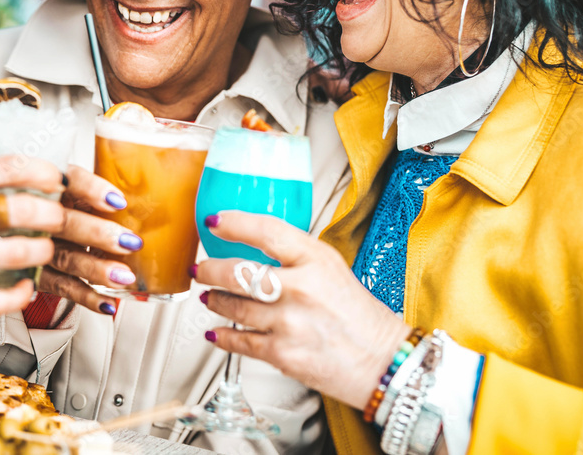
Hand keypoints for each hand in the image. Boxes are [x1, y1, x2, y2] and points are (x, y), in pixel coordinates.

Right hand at [0, 150, 66, 332]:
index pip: (5, 167)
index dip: (44, 170)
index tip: (60, 176)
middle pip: (20, 211)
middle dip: (54, 213)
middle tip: (63, 214)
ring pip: (13, 254)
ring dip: (41, 251)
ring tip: (46, 247)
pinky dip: (15, 297)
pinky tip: (26, 287)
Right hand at [36, 164, 142, 315]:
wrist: (11, 223)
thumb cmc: (51, 200)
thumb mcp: (64, 181)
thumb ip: (90, 183)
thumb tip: (130, 183)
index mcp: (51, 184)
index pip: (69, 180)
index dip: (92, 189)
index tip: (118, 201)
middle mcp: (39, 215)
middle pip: (65, 222)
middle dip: (98, 234)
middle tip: (129, 242)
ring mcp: (35, 246)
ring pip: (65, 258)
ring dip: (96, 269)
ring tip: (124, 277)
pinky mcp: (35, 274)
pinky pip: (61, 287)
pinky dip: (86, 297)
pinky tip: (108, 302)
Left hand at [195, 210, 409, 408]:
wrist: (382, 361)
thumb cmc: (358, 315)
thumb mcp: (332, 267)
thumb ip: (295, 255)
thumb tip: (252, 245)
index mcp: (316, 259)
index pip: (265, 231)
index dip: (233, 223)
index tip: (214, 221)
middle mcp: (300, 288)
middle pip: (237, 271)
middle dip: (209, 270)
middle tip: (201, 268)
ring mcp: (288, 322)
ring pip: (232, 306)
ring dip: (214, 300)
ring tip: (209, 297)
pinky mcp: (282, 354)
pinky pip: (239, 341)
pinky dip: (222, 335)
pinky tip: (216, 331)